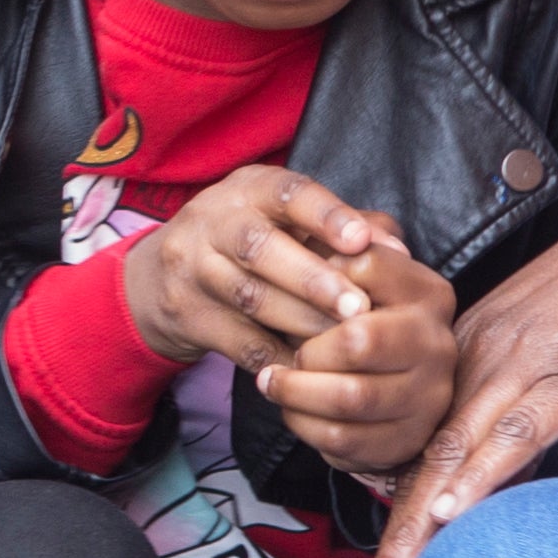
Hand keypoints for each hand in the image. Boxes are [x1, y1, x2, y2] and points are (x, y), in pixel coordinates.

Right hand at [118, 165, 406, 368]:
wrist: (159, 278)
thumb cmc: (252, 241)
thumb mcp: (289, 220)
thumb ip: (349, 227)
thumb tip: (397, 250)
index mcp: (250, 189)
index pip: (287, 193)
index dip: (325, 216)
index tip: (360, 242)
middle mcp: (214, 221)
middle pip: (260, 247)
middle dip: (314, 280)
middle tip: (359, 308)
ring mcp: (194, 269)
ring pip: (250, 298)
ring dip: (302, 322)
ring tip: (343, 342)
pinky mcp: (188, 317)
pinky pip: (240, 343)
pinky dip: (280, 358)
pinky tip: (311, 367)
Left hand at [257, 228, 456, 476]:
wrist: (385, 380)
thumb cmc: (357, 316)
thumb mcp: (354, 273)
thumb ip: (342, 247)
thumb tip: (336, 234)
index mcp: (429, 293)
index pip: (366, 269)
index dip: (316, 280)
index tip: (290, 288)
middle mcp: (438, 343)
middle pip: (359, 341)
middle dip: (307, 349)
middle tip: (282, 351)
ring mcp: (429, 396)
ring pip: (351, 397)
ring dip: (296, 391)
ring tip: (272, 380)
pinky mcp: (408, 439)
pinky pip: (346, 439)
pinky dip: (306, 425)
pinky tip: (292, 409)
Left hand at [358, 150, 557, 557]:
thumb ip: (524, 391)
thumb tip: (510, 456)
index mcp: (475, 347)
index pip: (422, 445)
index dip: (396, 516)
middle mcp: (485, 356)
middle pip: (423, 463)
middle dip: (393, 545)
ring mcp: (528, 364)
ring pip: (454, 458)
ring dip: (419, 535)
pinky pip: (519, 434)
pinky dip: (481, 478)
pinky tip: (452, 517)